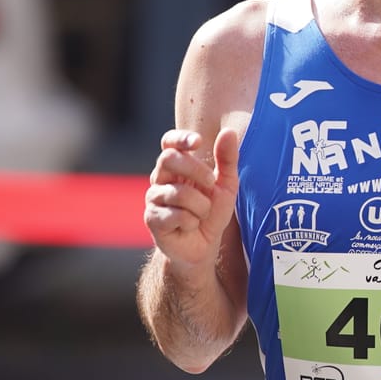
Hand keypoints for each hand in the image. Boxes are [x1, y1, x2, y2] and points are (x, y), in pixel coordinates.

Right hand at [144, 127, 239, 269]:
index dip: (180, 138)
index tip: (198, 142)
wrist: (204, 247)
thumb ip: (227, 159)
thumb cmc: (212, 213)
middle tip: (211, 184)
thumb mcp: (227, 185)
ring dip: (200, 206)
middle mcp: (160, 178)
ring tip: (202, 215)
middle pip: (168, 159)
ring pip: (177, 192)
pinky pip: (175, 214)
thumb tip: (228, 131)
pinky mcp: (152, 219)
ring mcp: (154, 198)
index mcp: (176, 166)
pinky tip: (189, 227)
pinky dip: (191, 222)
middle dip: (196, 170)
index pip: (169, 143)